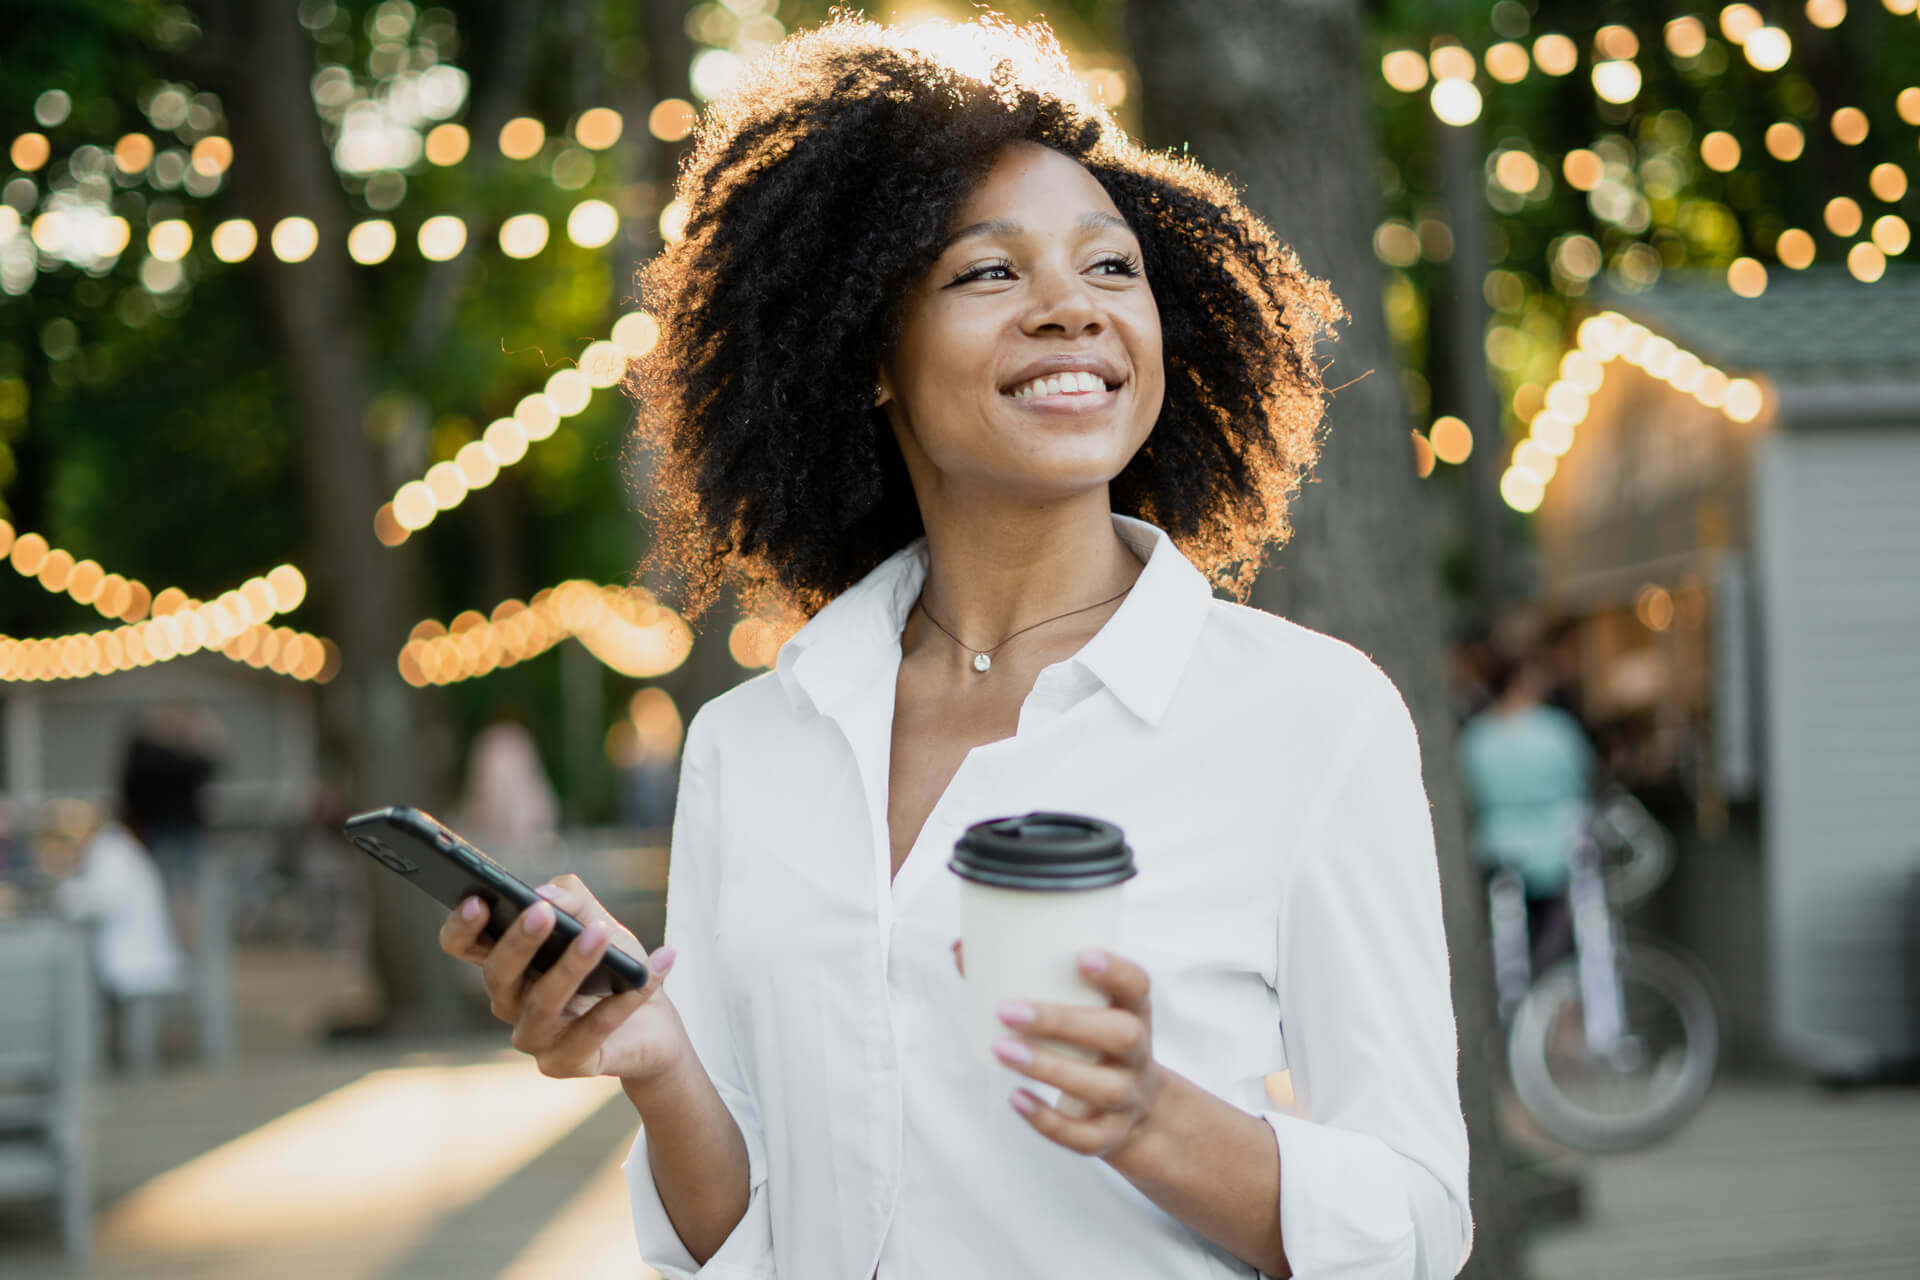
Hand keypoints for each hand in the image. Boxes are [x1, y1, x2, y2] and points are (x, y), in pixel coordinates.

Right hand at [439, 873, 686, 1083]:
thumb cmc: (616, 966)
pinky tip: (656, 964)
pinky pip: (595, 1028)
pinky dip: (627, 997)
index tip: (477, 899)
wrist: (654, 1025)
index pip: (464, 946)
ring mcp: (535, 1038)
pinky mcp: (567, 1064)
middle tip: (542, 911)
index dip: (462, 927)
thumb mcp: (600, 921)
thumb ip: (573, 900)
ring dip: (572, 966)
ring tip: (601, 934)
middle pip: (498, 976)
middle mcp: (511, 1003)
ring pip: (543, 1004)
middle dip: (518, 943)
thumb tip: (546, 896)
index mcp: (508, 964)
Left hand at [953, 941, 1165, 1161]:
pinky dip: (1048, 1121)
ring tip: (1001, 1050)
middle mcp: (1138, 1053)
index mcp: (1133, 1011)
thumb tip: (960, 949)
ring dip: (1048, 1068)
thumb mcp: (1081, 1010)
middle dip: (1064, 1022)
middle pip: (1121, 1035)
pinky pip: (1085, 1136)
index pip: (1137, 986)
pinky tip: (1016, 1099)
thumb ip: (1028, 979)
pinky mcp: (1111, 1135)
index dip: (1115, 971)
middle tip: (1008, 1011)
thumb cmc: (1091, 1041)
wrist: (1140, 1110)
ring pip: (1103, 1087)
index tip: (1079, 956)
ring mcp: (1129, 1097)